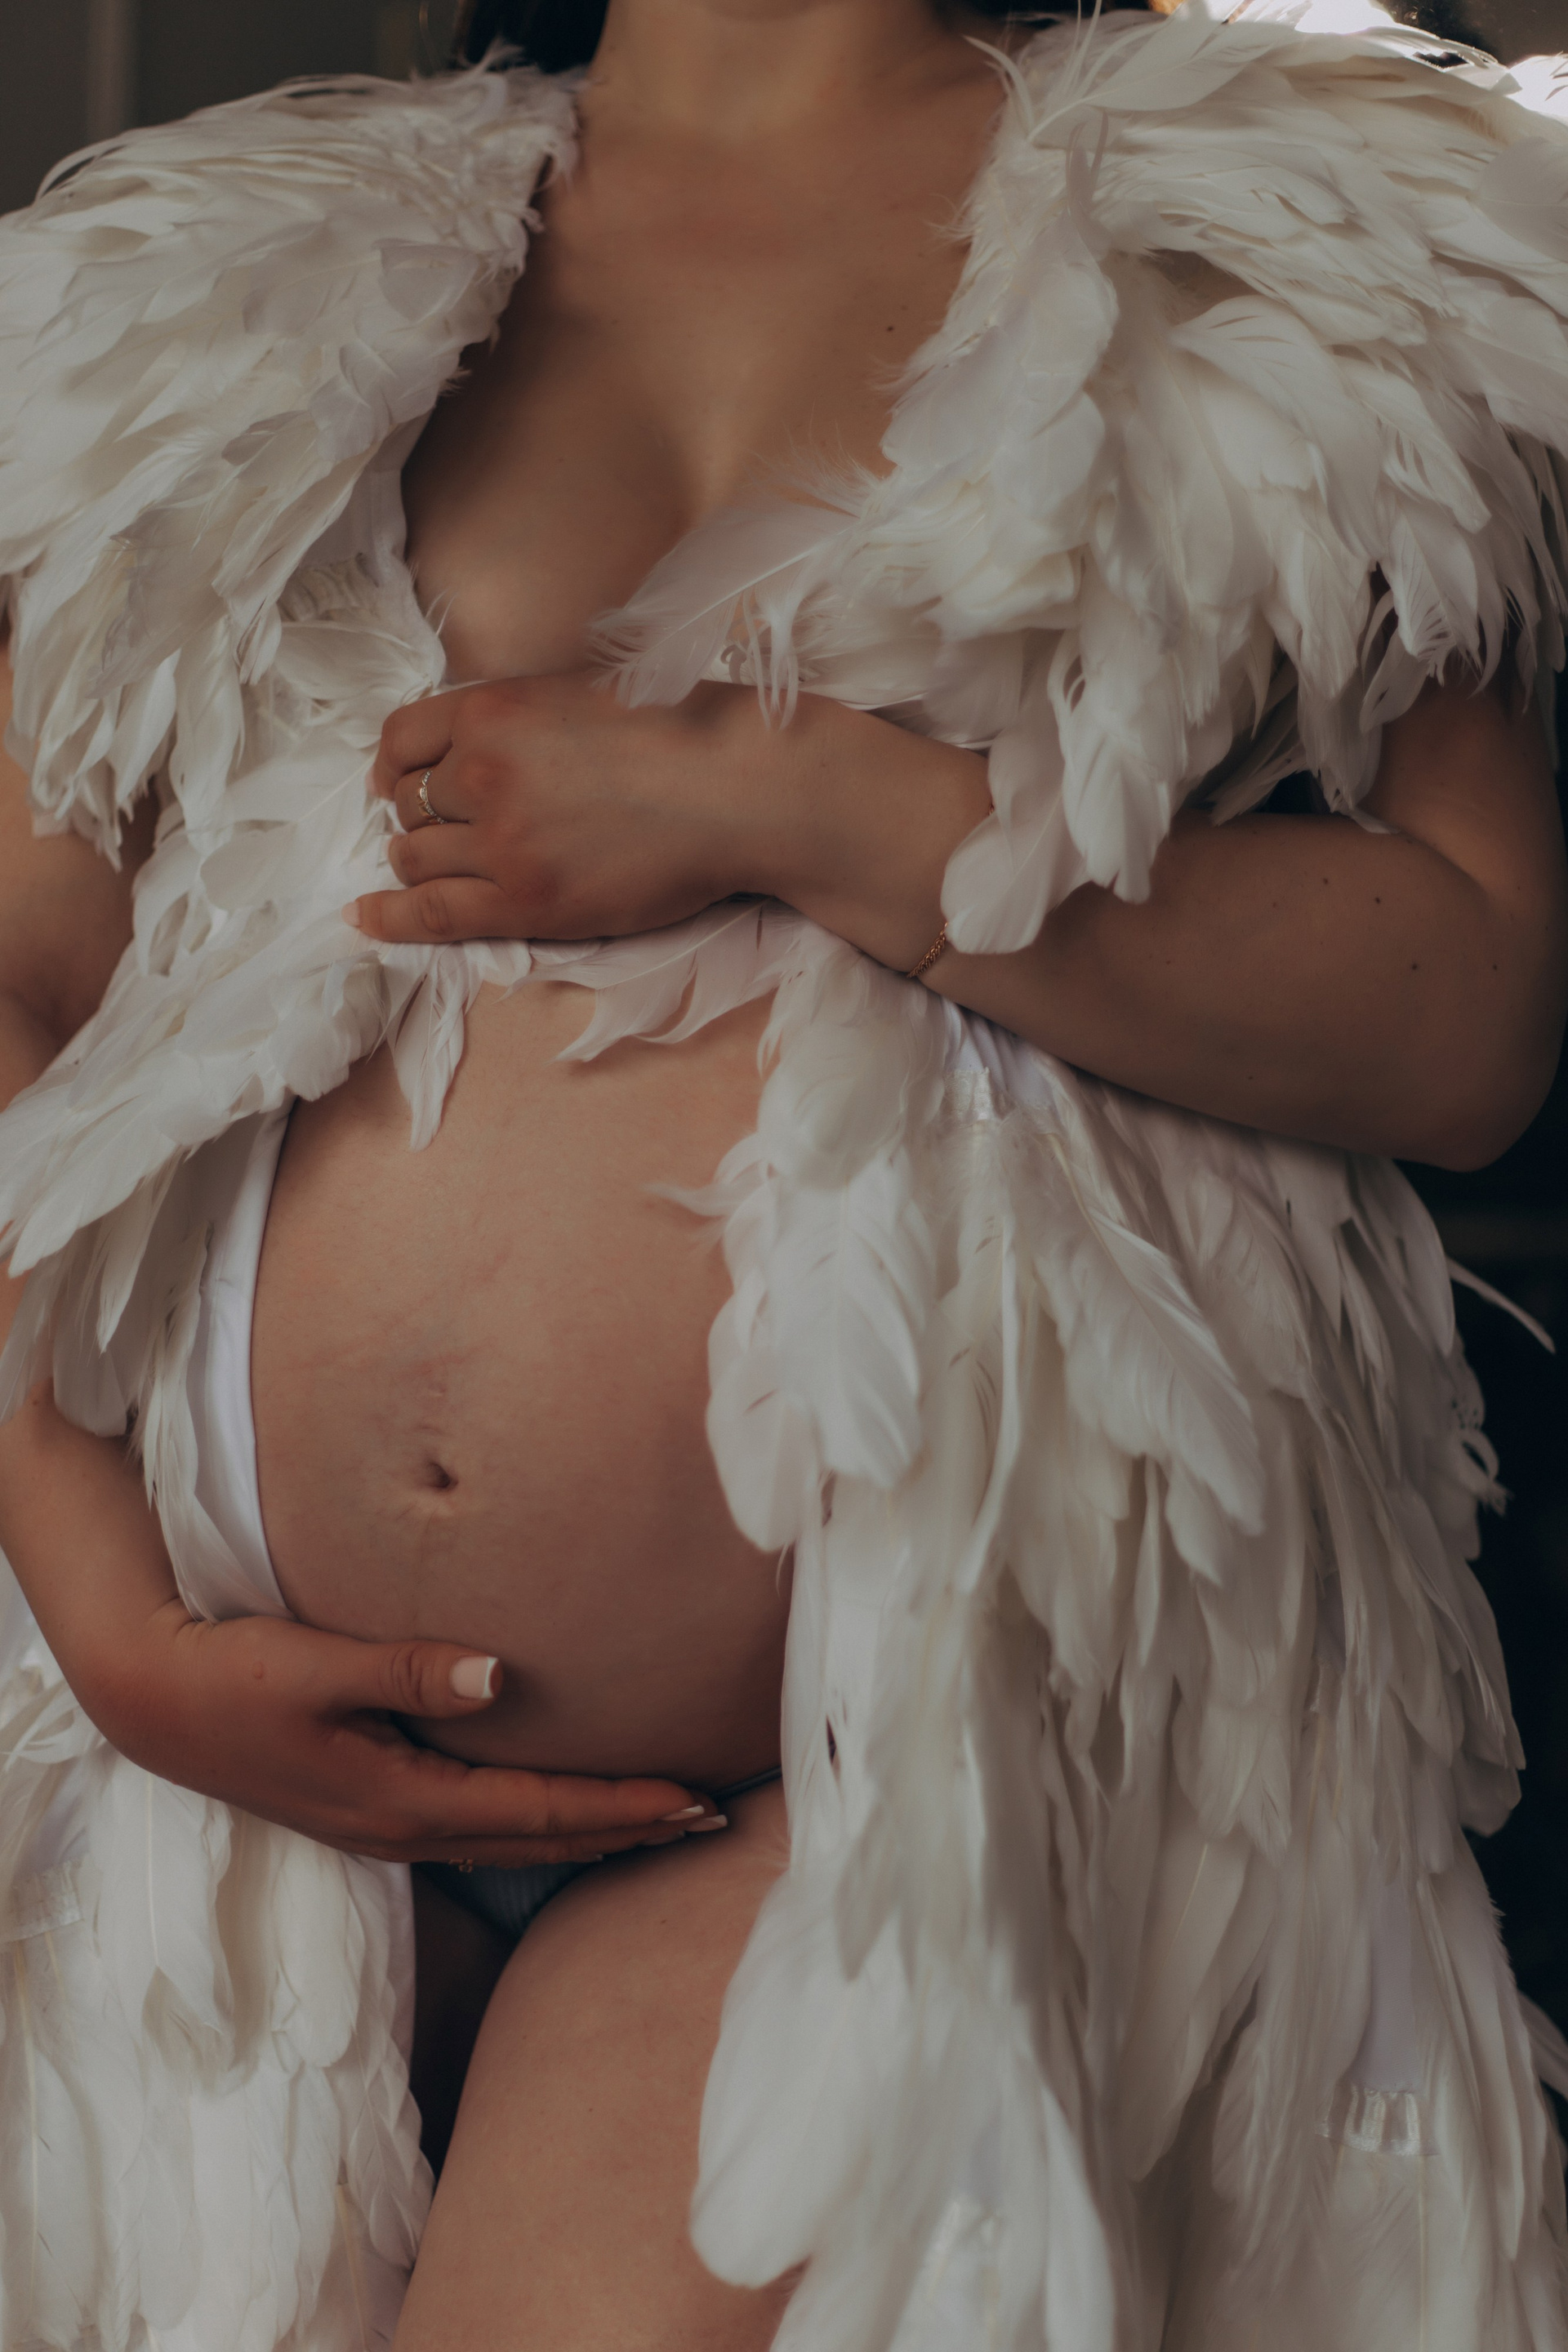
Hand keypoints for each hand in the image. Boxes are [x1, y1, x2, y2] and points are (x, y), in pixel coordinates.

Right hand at [95, 1601, 718, 1866]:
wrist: (153, 1701)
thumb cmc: (233, 1675)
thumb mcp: (317, 1664)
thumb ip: (408, 1669)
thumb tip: (500, 1673)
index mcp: (402, 1799)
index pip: (541, 1810)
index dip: (622, 1805)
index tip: (693, 1796)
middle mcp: (403, 1826)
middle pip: (542, 1840)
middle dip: (629, 1830)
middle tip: (710, 1818)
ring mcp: (385, 1826)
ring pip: (514, 1841)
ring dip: (591, 1833)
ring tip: (659, 1822)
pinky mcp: (371, 1806)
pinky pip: (481, 1829)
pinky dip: (540, 1826)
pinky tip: (560, 1815)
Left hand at [348, 672, 771, 947]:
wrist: (735, 789)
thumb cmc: (679, 732)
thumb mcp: (577, 692)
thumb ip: (517, 717)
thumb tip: (471, 748)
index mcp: (493, 707)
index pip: (401, 737)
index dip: (393, 765)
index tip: (397, 779)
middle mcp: (482, 770)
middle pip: (406, 802)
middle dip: (417, 817)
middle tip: (441, 830)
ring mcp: (500, 840)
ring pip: (415, 857)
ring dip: (418, 862)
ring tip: (436, 868)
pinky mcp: (525, 900)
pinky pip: (431, 913)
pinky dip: (389, 917)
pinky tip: (364, 918)